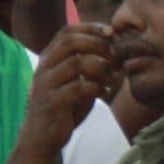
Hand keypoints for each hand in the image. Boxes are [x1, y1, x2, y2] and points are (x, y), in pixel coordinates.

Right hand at [20, 24, 119, 150]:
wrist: (43, 136)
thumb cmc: (65, 107)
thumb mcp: (77, 82)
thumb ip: (91, 67)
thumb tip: (120, 54)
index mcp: (50, 59)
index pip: (66, 32)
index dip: (90, 27)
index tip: (112, 33)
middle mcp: (45, 67)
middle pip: (70, 42)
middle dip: (98, 45)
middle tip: (116, 57)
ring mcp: (47, 84)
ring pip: (75, 64)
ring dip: (102, 68)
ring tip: (113, 78)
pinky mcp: (53, 102)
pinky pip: (78, 88)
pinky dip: (97, 88)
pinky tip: (105, 93)